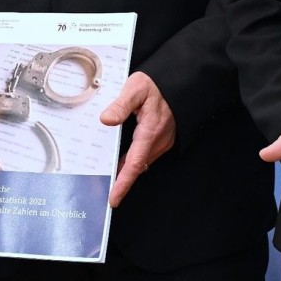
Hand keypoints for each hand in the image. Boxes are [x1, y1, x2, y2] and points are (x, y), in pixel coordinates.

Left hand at [100, 71, 176, 206]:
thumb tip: (106, 120)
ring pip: (140, 162)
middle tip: (99, 188)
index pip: (134, 164)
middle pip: (136, 167)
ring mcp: (162, 142)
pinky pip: (145, 155)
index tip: (113, 199)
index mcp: (150, 131)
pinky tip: (120, 158)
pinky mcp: (162, 140)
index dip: (123, 183)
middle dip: (119, 179)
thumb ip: (121, 104)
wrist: (180, 82)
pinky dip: (132, 160)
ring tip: (105, 174)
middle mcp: (158, 141)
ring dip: (125, 169)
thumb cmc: (158, 84)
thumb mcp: (136, 88)